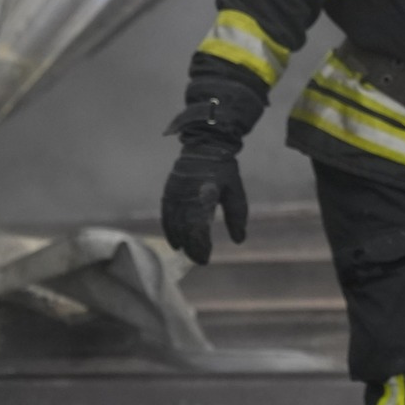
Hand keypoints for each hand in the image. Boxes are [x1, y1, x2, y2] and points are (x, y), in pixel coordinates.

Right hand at [161, 139, 248, 264]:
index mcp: (204, 196)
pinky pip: (166, 215)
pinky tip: (175, 242)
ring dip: (180, 240)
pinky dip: (169, 230)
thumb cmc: (224, 170)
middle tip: (200, 260)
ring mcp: (175, 193)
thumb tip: (239, 240)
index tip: (206, 258)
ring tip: (187, 252)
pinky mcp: (169, 191)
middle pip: (185, 229)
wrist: (205, 144)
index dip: (200, 246)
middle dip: (191, 247)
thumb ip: (236, 216)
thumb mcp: (235, 192)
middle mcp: (186, 196)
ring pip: (173, 224)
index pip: (198, 228)